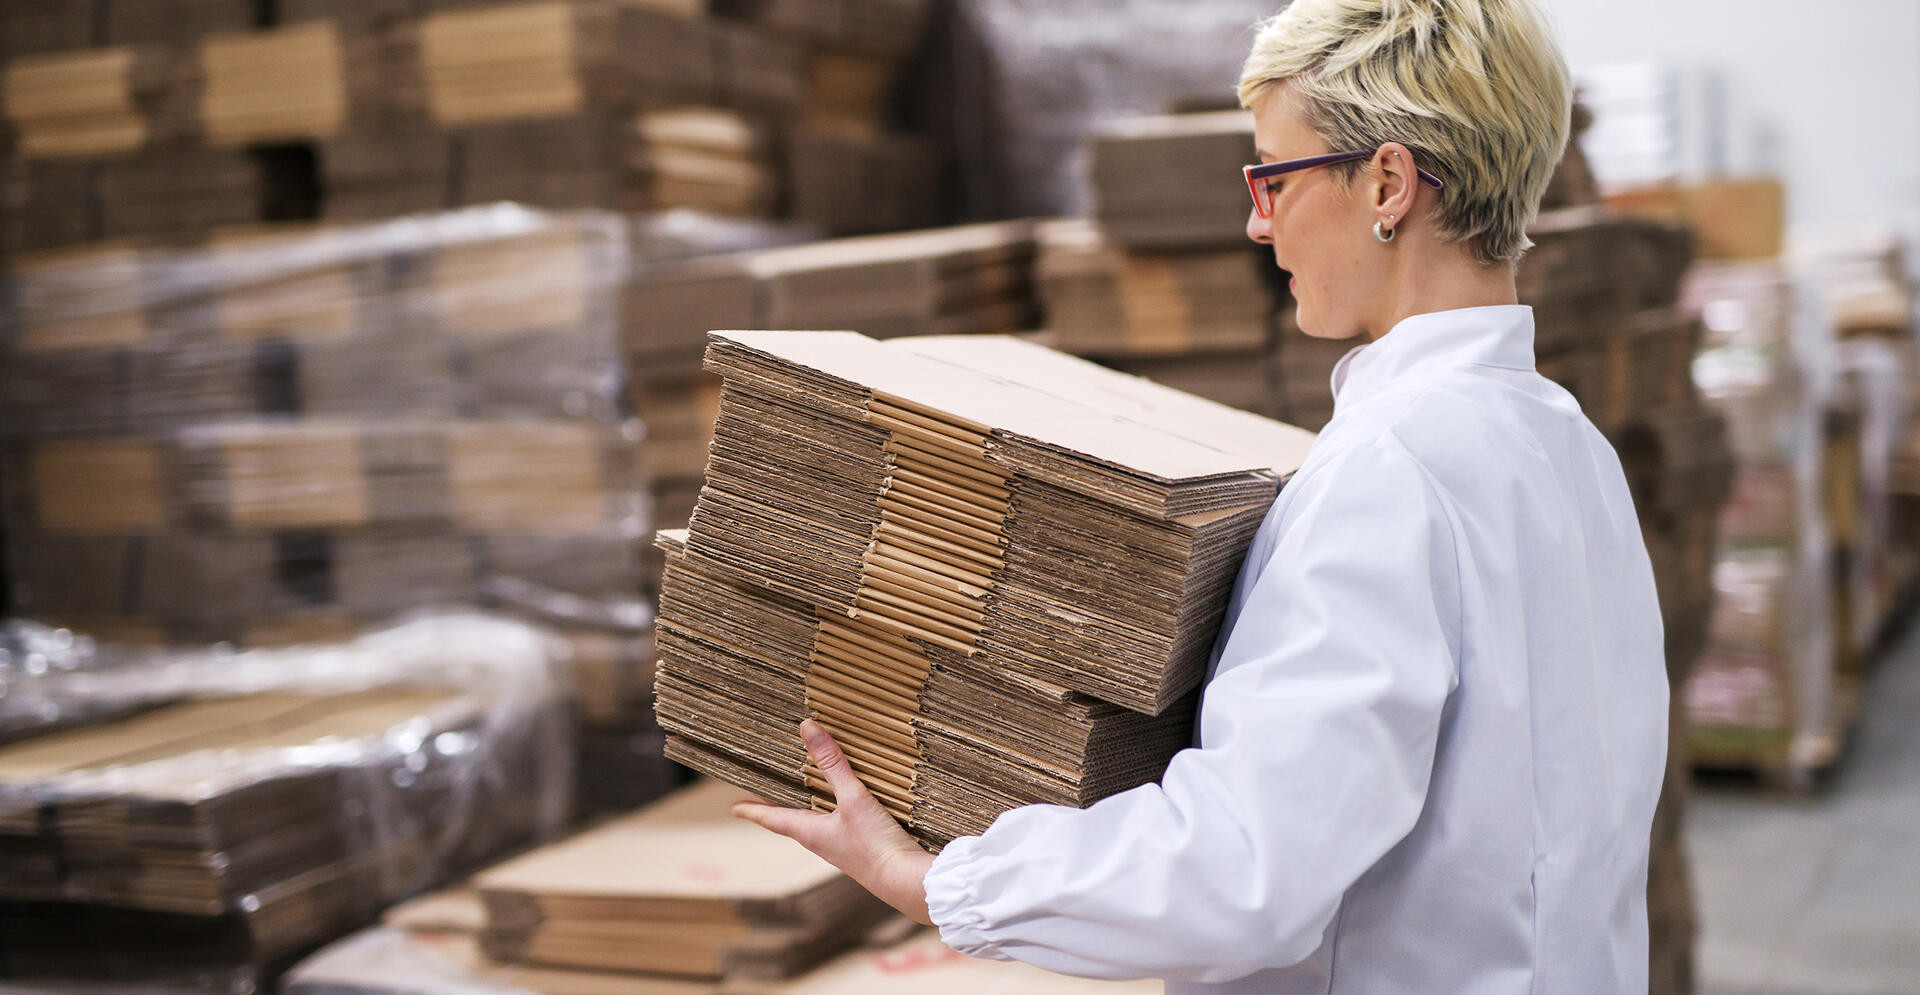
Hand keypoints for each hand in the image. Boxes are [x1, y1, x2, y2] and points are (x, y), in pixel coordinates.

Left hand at [732, 719, 936, 924]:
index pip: (771, 818)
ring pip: (813, 823)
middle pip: (789, 820)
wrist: (904, 881)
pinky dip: (830, 811)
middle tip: (764, 795)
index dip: (752, 810)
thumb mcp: (853, 798)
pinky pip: (836, 826)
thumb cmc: (874, 845)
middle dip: (776, 806)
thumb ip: (833, 764)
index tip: (734, 808)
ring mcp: (839, 847)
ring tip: (799, 795)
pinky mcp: (860, 848)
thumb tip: (807, 728)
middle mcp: (820, 841)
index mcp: (809, 831)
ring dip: (803, 808)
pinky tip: (842, 805)